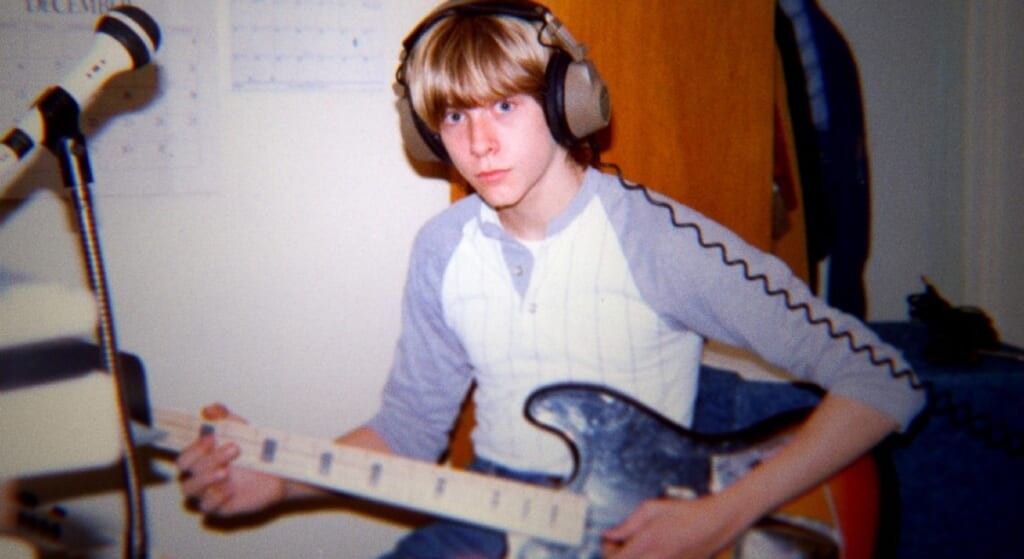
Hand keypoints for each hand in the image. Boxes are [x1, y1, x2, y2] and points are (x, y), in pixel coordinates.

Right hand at [175, 404, 286, 516]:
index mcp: (200, 458)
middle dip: (207, 459)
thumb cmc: (253, 450)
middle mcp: (200, 475)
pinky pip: (207, 507)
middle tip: (234, 449)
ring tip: (225, 471)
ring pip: (190, 490)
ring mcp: (208, 492)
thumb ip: (224, 417)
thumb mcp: (240, 428)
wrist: (278, 471)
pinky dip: (215, 497)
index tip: (212, 438)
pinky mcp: (220, 507)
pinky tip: (230, 489)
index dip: (194, 448)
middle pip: (187, 470)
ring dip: (205, 478)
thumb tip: (209, 410)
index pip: (184, 456)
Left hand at [602, 494, 748, 558]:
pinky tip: (653, 550)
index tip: (610, 540)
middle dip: (617, 555)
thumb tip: (611, 534)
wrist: (714, 525)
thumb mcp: (652, 509)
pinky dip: (647, 558)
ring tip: (639, 547)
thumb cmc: (686, 513)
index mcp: (646, 543)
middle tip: (621, 544)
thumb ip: (628, 524)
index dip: (607, 550)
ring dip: (633, 557)